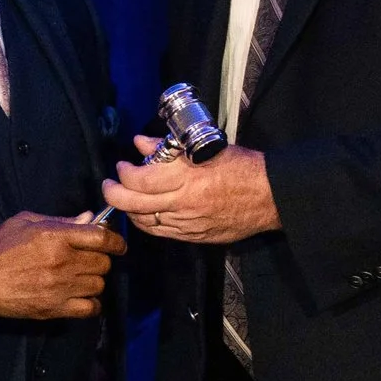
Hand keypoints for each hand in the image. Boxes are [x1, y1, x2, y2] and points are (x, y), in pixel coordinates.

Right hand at [0, 211, 125, 319]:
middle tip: (89, 259)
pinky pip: (89, 308)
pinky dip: (91, 303)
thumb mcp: (27, 222)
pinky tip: (81, 296)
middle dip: (100, 259)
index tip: (117, 244)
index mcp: (55, 236)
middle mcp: (61, 262)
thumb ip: (61, 221)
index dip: (116, 241)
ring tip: (80, 276)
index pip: (101, 238)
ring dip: (94, 280)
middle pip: (103, 262)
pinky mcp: (54, 308)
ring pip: (98, 284)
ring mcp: (59, 288)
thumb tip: (89, 219)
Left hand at [100, 138, 280, 243]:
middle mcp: (183, 202)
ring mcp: (187, 223)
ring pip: (143, 221)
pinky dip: (146, 222)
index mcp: (186, 177)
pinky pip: (160, 233)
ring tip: (126, 197)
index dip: (123, 172)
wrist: (270, 197)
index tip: (122, 165)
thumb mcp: (205, 147)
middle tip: (110, 184)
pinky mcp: (194, 236)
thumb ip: (169, 148)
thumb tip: (142, 144)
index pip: (139, 179)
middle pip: (133, 204)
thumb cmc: (243, 167)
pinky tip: (145, 213)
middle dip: (113, 193)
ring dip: (129, 209)